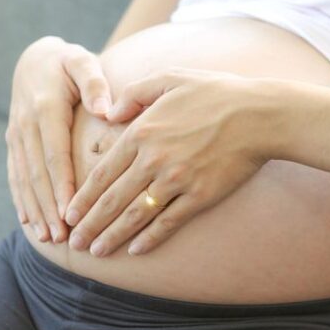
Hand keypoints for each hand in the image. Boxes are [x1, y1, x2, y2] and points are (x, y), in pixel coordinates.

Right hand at [7, 36, 111, 242]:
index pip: (54, 153)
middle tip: (61, 236)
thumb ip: (94, 82)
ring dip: (34, 209)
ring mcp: (16, 135)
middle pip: (37, 173)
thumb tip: (105, 110)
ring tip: (47, 237)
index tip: (70, 210)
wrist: (33, 59)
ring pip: (24, 178)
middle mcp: (25, 124)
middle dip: (48, 207)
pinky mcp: (12, 142)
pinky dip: (21, 200)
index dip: (61, 184)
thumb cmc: (68, 62)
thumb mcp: (82, 62)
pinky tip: (28, 222)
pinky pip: (15, 175)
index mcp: (45, 107)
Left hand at [64, 67, 268, 255]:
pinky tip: (135, 250)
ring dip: (113, 236)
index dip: (83, 197)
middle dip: (90, 224)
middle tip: (75, 243)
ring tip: (97, 253)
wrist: (260, 114)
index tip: (70, 214)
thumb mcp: (169, 77)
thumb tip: (109, 112)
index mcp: (141, 132)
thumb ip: (134, 93)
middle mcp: (153, 159)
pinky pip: (168, 222)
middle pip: (112, 200)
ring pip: (135, 215)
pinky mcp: (200, 195)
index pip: (103, 173)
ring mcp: (177, 180)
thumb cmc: (215, 92)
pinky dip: (150, 238)